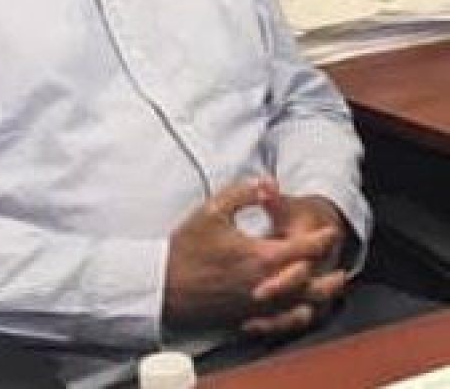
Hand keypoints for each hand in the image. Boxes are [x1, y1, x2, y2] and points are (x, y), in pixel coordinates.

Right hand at [163, 179, 338, 329]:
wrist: (165, 284)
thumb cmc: (186, 249)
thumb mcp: (212, 210)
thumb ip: (243, 193)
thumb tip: (266, 183)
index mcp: (261, 257)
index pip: (305, 248)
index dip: (322, 238)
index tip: (330, 230)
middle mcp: (267, 285)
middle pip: (313, 283)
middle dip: (330, 272)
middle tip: (340, 264)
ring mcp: (258, 306)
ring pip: (302, 305)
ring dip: (321, 296)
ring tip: (330, 289)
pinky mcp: (247, 318)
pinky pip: (283, 323)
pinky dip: (298, 317)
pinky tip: (301, 312)